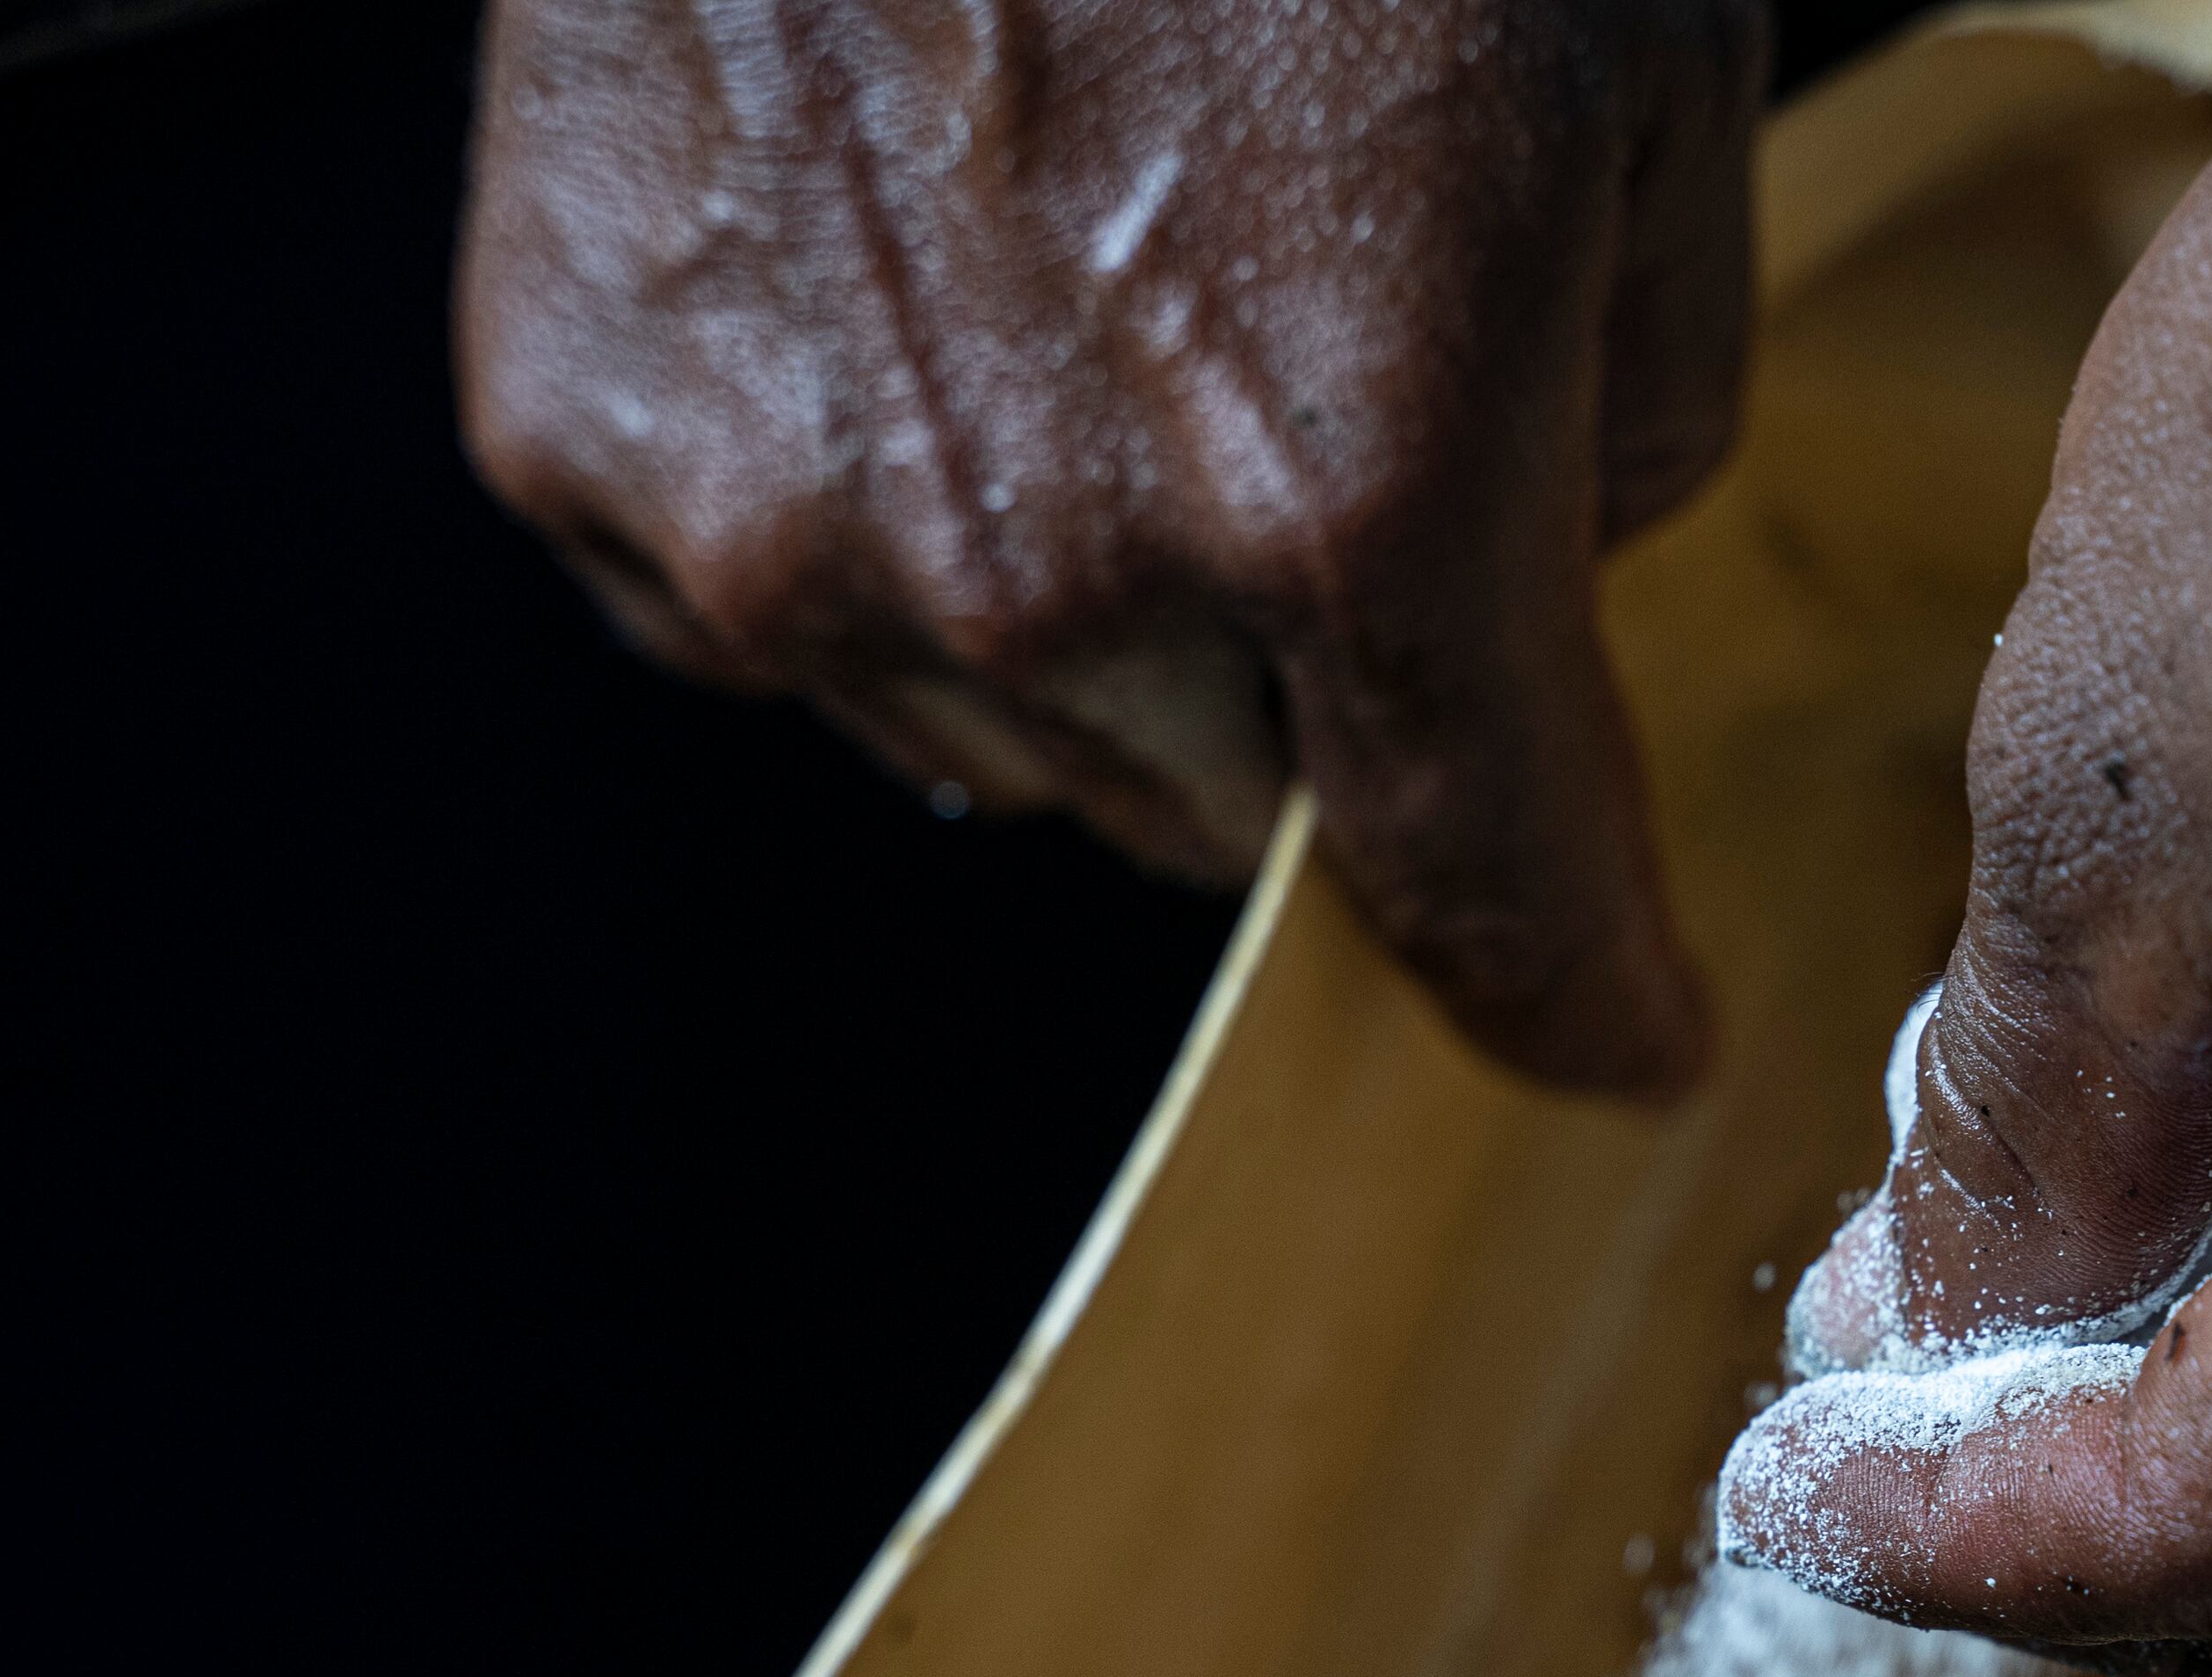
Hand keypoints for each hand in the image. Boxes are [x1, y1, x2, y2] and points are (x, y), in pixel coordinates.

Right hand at [453, 0, 1765, 1094]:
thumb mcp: (1619, 68)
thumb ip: (1626, 403)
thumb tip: (1542, 574)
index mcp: (1350, 474)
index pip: (1484, 871)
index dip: (1570, 984)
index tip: (1617, 1044)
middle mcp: (1052, 566)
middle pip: (1236, 804)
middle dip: (1302, 669)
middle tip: (1279, 394)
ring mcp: (784, 522)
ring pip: (1003, 735)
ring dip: (1072, 601)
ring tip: (1065, 297)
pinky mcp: (586, 432)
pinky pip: (774, 613)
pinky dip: (854, 511)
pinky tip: (888, 294)